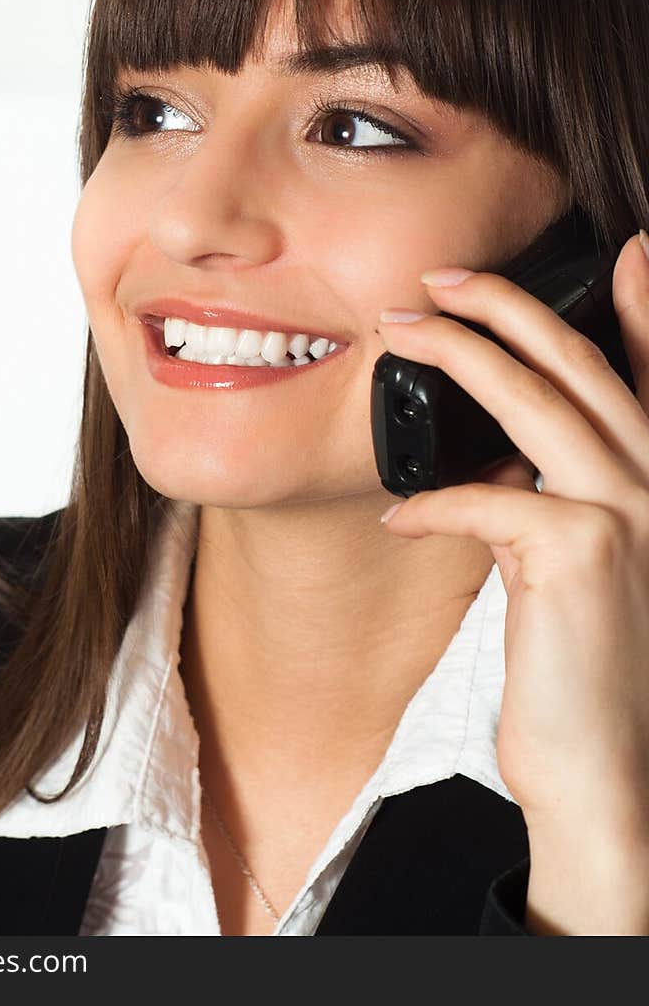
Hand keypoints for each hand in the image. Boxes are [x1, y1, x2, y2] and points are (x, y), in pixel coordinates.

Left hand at [375, 233, 648, 853]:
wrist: (611, 776)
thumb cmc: (588, 674)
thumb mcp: (587, 571)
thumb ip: (560, 503)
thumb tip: (500, 461)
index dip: (645, 306)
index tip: (629, 248)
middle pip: (580, 365)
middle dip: (508, 307)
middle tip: (442, 278)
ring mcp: (631, 515)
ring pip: (536, 401)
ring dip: (459, 356)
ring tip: (400, 335)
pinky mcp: (582, 555)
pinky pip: (488, 499)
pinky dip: (434, 501)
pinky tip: (400, 515)